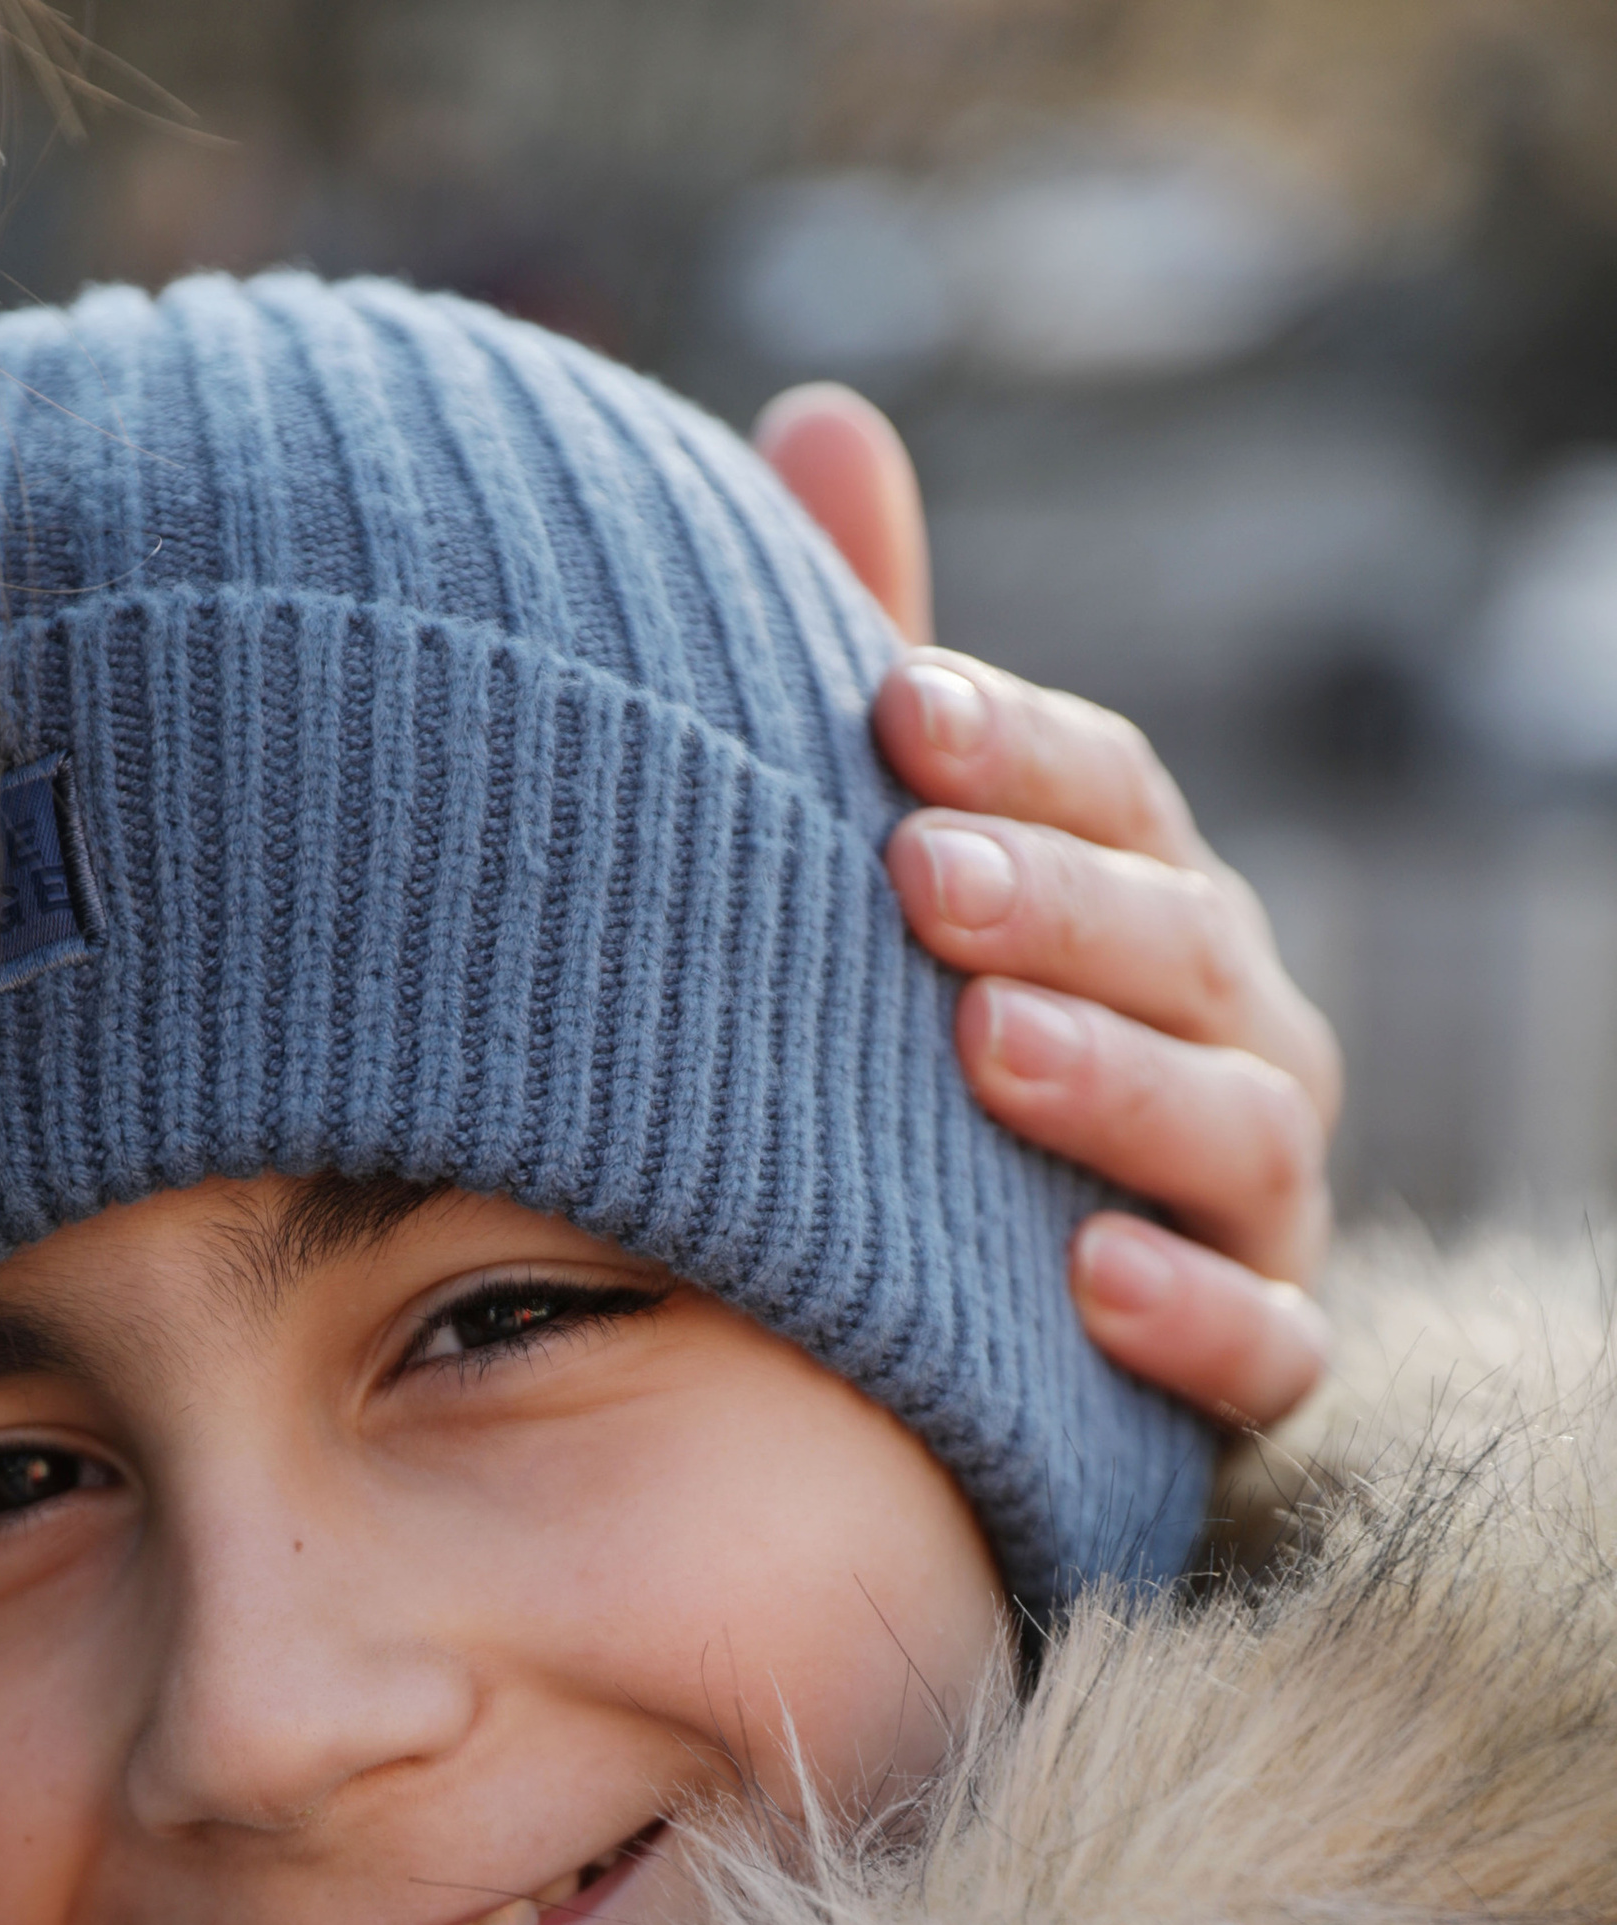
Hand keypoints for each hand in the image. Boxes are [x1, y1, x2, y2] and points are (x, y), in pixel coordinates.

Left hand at [756, 384, 1337, 1433]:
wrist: (944, 1338)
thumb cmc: (914, 1063)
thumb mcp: (887, 871)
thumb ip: (871, 674)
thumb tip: (818, 415)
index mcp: (1151, 903)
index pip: (1114, 795)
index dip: (1018, 749)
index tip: (887, 711)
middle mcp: (1235, 1036)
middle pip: (1182, 946)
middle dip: (1057, 904)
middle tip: (914, 882)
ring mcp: (1258, 1203)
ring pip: (1235, 1130)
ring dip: (1113, 1087)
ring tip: (981, 1051)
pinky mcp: (1252, 1356)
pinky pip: (1259, 1348)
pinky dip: (1189, 1316)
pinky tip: (1081, 1284)